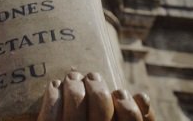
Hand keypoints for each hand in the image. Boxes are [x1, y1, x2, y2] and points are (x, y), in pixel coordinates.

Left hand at [36, 71, 154, 120]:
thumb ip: (137, 118)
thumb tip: (141, 96)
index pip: (130, 117)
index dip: (127, 103)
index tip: (119, 92)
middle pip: (100, 100)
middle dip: (96, 83)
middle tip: (92, 76)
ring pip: (75, 97)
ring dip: (73, 82)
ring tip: (73, 77)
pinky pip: (50, 109)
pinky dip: (54, 92)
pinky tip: (56, 86)